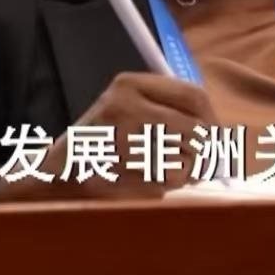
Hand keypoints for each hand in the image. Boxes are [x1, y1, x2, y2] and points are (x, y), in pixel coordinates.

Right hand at [0, 73, 217, 201]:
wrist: (55, 172)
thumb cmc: (103, 140)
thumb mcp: (129, 107)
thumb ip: (170, 109)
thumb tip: (219, 133)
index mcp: (129, 85)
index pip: (194, 96)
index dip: (212, 120)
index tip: (215, 136)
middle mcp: (125, 109)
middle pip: (196, 132)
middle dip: (203, 153)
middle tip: (196, 164)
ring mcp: (121, 144)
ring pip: (185, 162)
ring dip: (183, 174)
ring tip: (160, 171)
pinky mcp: (119, 177)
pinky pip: (166, 186)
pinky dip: (165, 189)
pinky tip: (144, 183)